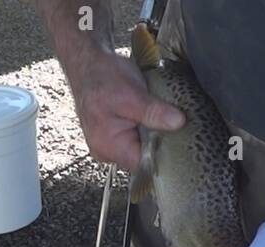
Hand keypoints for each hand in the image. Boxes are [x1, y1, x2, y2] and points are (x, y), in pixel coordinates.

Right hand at [66, 51, 184, 170]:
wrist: (87, 63)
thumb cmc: (101, 76)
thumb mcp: (132, 93)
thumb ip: (154, 112)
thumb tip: (177, 123)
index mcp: (109, 146)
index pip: (144, 165)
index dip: (163, 153)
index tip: (178, 137)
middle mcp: (107, 151)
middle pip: (143, 159)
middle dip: (159, 142)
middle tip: (169, 121)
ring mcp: (110, 145)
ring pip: (141, 148)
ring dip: (153, 134)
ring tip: (155, 115)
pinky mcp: (115, 136)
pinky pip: (136, 139)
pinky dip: (145, 129)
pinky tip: (147, 116)